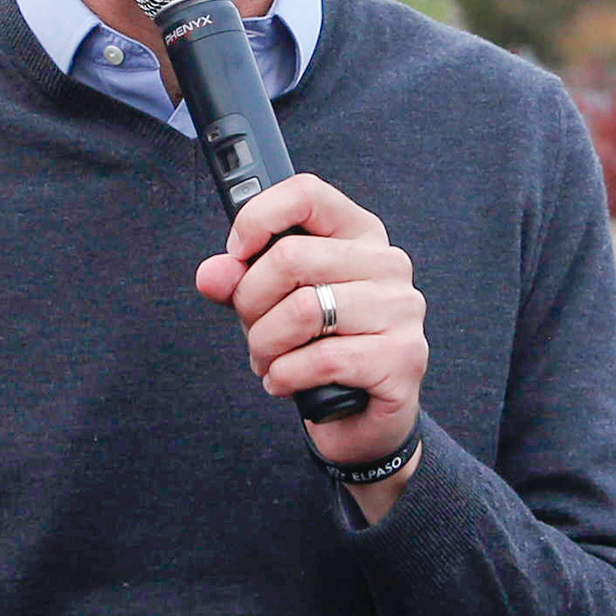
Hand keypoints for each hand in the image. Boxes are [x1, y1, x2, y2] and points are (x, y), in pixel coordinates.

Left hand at [194, 173, 426, 502]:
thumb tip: (213, 274)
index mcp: (359, 236)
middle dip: (251, 303)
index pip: (307, 194)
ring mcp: (402, 310)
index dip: (258, 219)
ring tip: (269, 361)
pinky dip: (286, 376)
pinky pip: (322, 359)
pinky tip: (285, 383)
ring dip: (266, 345)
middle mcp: (388, 265)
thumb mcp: (272, 308)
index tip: (236, 255)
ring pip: (304, 310)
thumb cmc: (319, 351)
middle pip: (292, 258)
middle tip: (252, 332)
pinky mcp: (402, 358)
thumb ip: (241, 283)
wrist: (361, 421)